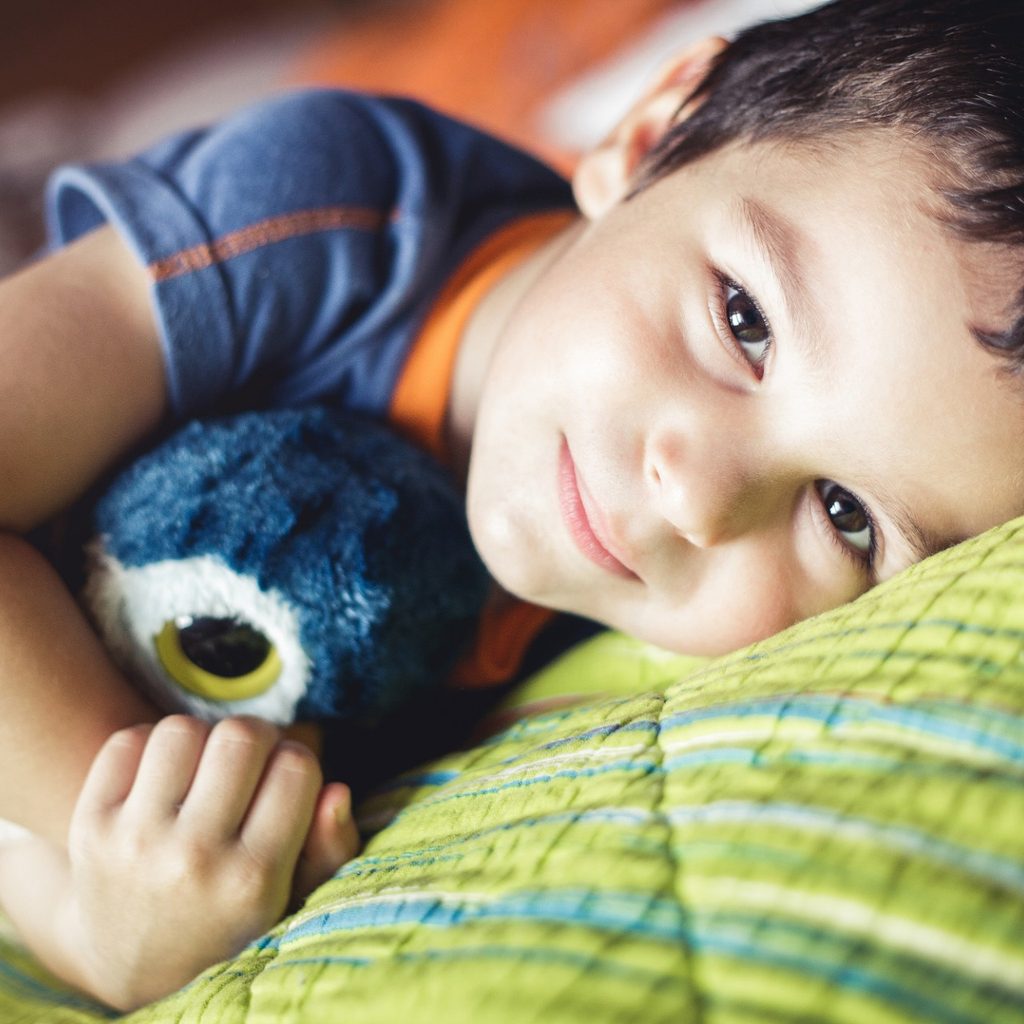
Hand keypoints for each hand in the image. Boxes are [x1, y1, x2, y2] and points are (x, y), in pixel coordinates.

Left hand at [62, 715, 358, 1010]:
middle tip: (249, 759)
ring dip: (202, 737)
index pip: (295, 767)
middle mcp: (192, 860)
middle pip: (241, 735)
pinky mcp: (89, 826)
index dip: (296, 757)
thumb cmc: (232, 913)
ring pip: (182, 729)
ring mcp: (134, 842)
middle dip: (255, 735)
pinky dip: (151, 745)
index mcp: (252, 879)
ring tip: (204, 765)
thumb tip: (336, 791)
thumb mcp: (293, 896)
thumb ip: (330, 846)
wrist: (132, 957)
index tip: (286, 774)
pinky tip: (163, 774)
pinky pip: (127, 740)